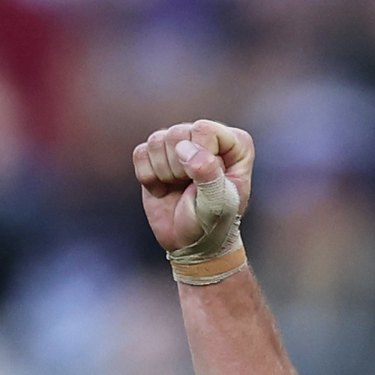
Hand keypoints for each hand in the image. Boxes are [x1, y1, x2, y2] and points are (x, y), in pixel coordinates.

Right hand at [132, 119, 252, 266]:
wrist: (192, 244)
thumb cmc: (214, 224)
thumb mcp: (218, 204)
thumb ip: (208, 174)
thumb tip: (184, 148)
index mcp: (234, 144)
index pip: (204, 130)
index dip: (199, 159)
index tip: (207, 184)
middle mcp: (207, 137)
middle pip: (177, 133)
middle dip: (178, 168)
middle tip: (190, 189)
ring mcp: (181, 144)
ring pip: (157, 140)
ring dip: (163, 173)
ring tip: (178, 188)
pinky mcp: (156, 155)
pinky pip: (140, 153)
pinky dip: (147, 177)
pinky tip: (164, 189)